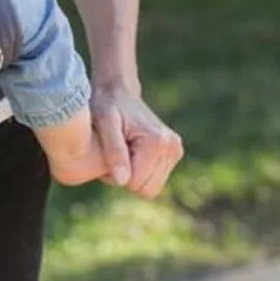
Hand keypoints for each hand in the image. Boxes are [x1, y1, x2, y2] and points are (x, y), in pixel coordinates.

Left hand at [90, 85, 183, 200]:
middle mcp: (172, 147)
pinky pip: (154, 181)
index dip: (116, 173)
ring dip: (133, 175)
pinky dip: (140, 172)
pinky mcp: (173, 154)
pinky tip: (131, 151)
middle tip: (115, 152)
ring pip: (150, 188)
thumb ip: (113, 151)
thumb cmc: (107, 105)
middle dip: (126, 177)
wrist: (118, 91)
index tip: (109, 151)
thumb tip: (122, 181)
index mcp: (158, 141)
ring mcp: (175, 151)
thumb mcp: (105, 123)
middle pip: (145, 189)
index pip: (135, 183)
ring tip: (123, 150)